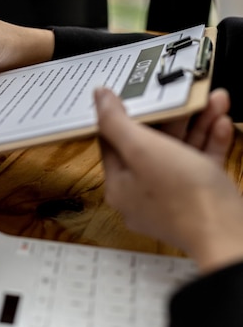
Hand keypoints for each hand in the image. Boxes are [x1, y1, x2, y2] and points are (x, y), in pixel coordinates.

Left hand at [94, 87, 242, 272]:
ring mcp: (171, 198)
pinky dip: (210, 143)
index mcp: (118, 184)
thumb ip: (117, 121)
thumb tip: (98, 97)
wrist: (228, 233)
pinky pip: (200, 165)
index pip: (114, 142)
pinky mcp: (198, 200)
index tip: (138, 93)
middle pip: (150, 145)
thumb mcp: (142, 148)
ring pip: (180, 152)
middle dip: (172, 116)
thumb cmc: (182, 194)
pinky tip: (223, 123)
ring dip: (197, 124)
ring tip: (213, 100)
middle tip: (185, 94)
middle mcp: (140, 193)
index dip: (126, 115)